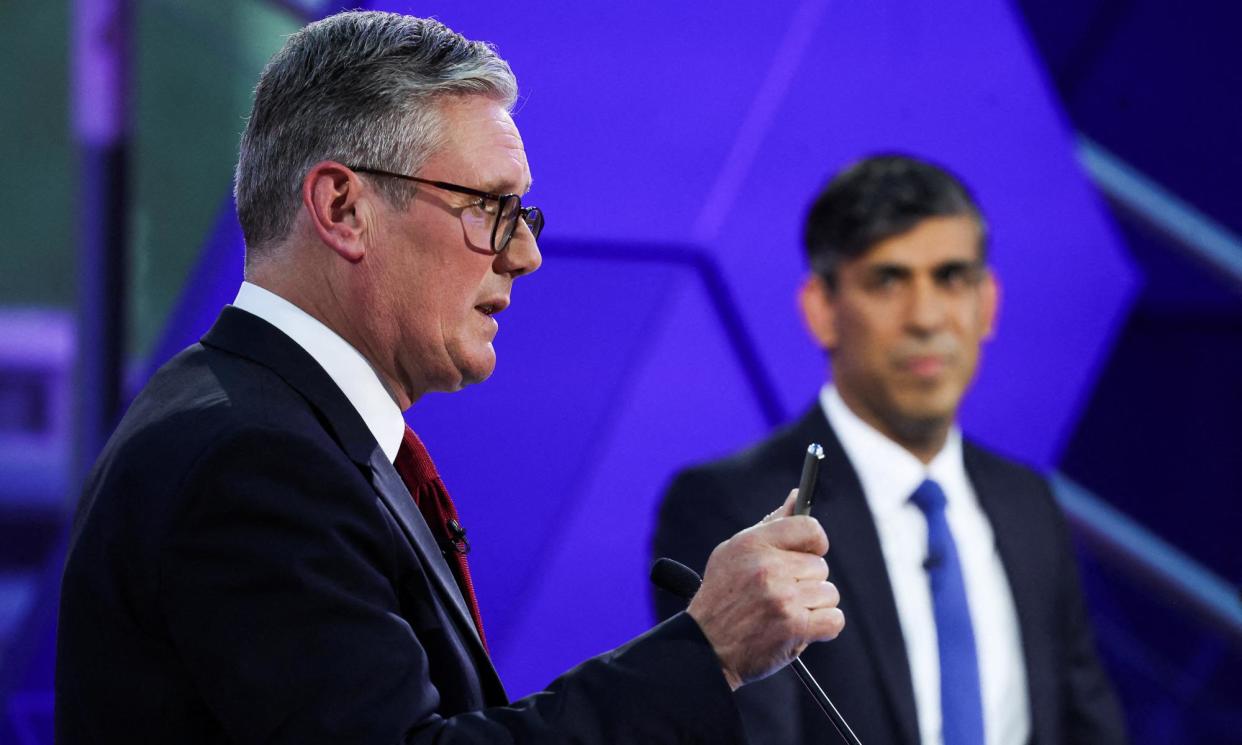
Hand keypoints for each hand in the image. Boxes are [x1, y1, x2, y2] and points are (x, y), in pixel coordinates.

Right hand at [686, 490, 843, 689]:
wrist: (704, 647)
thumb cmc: (722, 597)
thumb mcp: (735, 552)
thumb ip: (770, 525)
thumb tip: (795, 496)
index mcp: (753, 543)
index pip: (809, 527)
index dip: (815, 542)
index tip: (809, 553)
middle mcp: (768, 567)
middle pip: (820, 566)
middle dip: (806, 582)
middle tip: (781, 594)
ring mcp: (783, 597)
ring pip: (828, 593)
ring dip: (813, 606)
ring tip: (784, 613)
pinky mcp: (794, 626)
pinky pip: (834, 620)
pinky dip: (822, 627)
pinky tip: (799, 628)